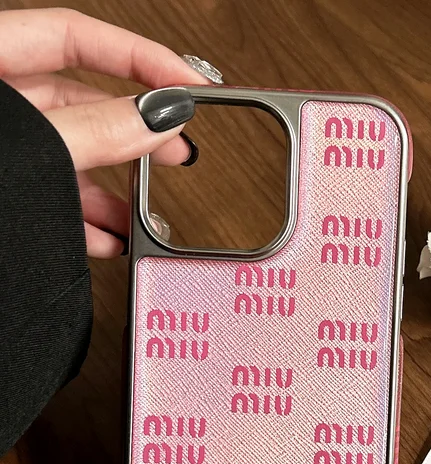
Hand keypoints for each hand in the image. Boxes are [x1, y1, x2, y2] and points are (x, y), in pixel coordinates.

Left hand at [0, 8, 212, 257]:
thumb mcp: (23, 146)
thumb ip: (92, 131)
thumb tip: (159, 117)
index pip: (77, 37)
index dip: (141, 57)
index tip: (192, 86)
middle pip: (79, 100)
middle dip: (135, 131)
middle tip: (177, 149)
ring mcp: (0, 146)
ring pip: (67, 156)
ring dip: (110, 191)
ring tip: (143, 214)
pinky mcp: (1, 189)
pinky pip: (48, 195)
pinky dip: (82, 221)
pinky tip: (105, 239)